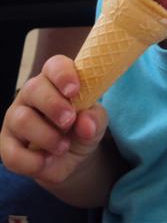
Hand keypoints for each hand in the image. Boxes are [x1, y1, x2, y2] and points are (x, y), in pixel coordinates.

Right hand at [0, 55, 107, 186]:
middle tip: (69, 121)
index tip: (74, 90)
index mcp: (55, 79)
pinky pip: (11, 153)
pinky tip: (46, 161)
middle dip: (53, 106)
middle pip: (34, 88)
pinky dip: (31, 161)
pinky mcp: (7, 144)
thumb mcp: (96, 121)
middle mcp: (32, 94)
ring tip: (63, 146)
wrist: (72, 155)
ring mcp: (16, 117)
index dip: (63, 75)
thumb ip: (94, 119)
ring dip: (46, 136)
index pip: (55, 66)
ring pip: (22, 120)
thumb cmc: (83, 126)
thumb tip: (85, 125)